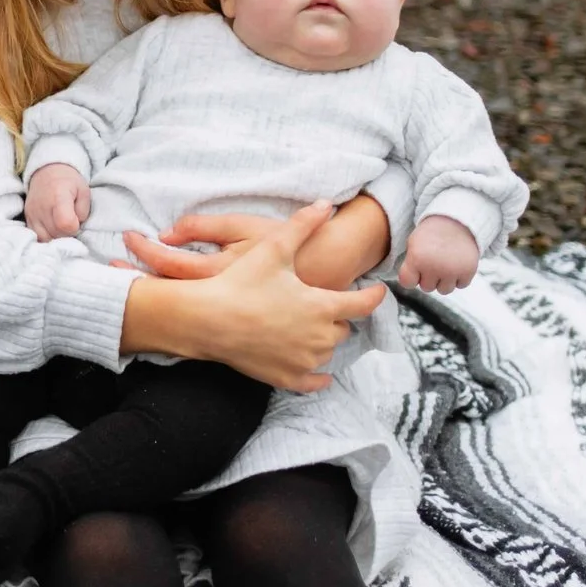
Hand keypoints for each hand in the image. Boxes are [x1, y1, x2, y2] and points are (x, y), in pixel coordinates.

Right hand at [24, 163, 90, 240]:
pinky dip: (47, 236)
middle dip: (67, 234)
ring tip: (62, 227)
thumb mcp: (84, 191)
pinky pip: (36, 236)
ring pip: (45, 238)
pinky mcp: (27, 218)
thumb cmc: (69, 182)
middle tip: (71, 224)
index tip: (77, 222)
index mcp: (58, 196)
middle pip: (55, 234)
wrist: (47, 172)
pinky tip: (53, 228)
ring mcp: (32, 213)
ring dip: (56, 237)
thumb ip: (83, 211)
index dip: (74, 228)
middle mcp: (42, 206)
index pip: (65, 224)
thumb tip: (76, 227)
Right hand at [120, 201, 386, 391]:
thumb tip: (325, 204)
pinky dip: (318, 378)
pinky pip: (313, 382)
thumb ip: (302, 226)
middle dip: (336, 317)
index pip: (362, 303)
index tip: (378, 291)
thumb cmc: (240, 283)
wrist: (207, 320)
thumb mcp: (273, 249)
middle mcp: (319, 336)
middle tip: (322, 306)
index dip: (372, 296)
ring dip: (322, 341)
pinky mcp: (286, 377)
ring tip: (308, 329)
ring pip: (327, 352)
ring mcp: (303, 359)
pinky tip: (320, 376)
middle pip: (342, 329)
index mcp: (322, 305)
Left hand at [397, 214, 480, 292]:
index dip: (412, 276)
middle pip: (427, 288)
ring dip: (444, 280)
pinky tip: (457, 263)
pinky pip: (461, 285)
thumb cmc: (431, 234)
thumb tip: (411, 284)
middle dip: (429, 276)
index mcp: (416, 258)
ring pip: (444, 290)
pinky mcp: (469, 271)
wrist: (457, 220)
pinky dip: (460, 277)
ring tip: (445, 262)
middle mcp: (434, 267)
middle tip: (434, 259)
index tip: (417, 265)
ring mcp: (452, 271)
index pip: (407, 283)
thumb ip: (409, 266)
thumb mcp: (413, 244)